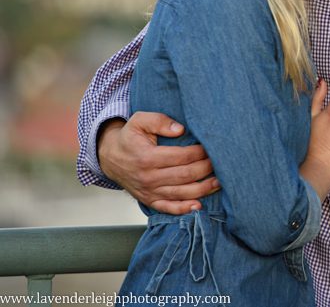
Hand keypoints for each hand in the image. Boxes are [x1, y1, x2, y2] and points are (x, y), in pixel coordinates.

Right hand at [97, 112, 219, 213]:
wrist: (109, 157)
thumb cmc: (129, 138)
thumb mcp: (138, 121)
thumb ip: (159, 121)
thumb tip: (180, 129)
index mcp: (147, 157)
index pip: (181, 156)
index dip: (200, 153)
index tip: (211, 147)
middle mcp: (149, 177)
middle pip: (185, 175)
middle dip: (206, 168)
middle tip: (220, 162)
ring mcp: (149, 191)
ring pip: (181, 193)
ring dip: (203, 189)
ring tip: (219, 182)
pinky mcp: (149, 200)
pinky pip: (168, 208)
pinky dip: (184, 209)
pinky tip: (198, 206)